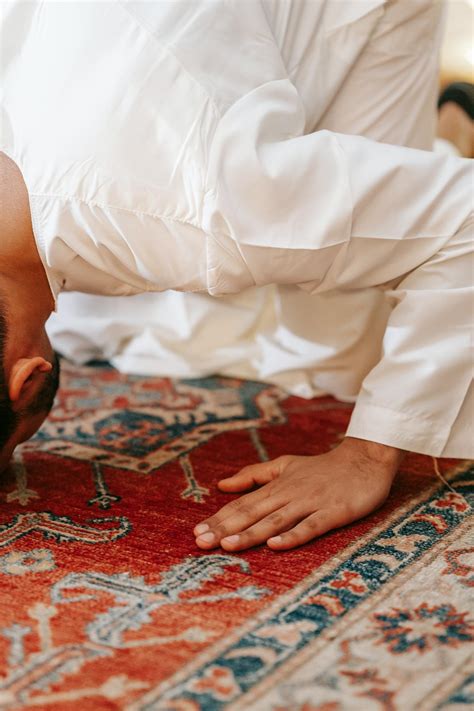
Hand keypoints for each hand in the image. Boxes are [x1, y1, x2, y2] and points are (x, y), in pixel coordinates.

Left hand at [193, 437, 402, 550]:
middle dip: (226, 529)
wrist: (365, 459)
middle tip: (201, 543)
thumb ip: (254, 475)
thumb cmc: (323, 467)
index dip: (220, 518)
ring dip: (251, 534)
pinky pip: (310, 526)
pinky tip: (275, 545)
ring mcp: (311, 503)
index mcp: (277, 486)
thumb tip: (222, 485)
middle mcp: (289, 494)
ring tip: (228, 546)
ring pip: (276, 521)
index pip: (242, 504)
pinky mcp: (333, 512)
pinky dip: (292, 536)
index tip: (197, 532)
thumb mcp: (285, 465)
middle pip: (253, 513)